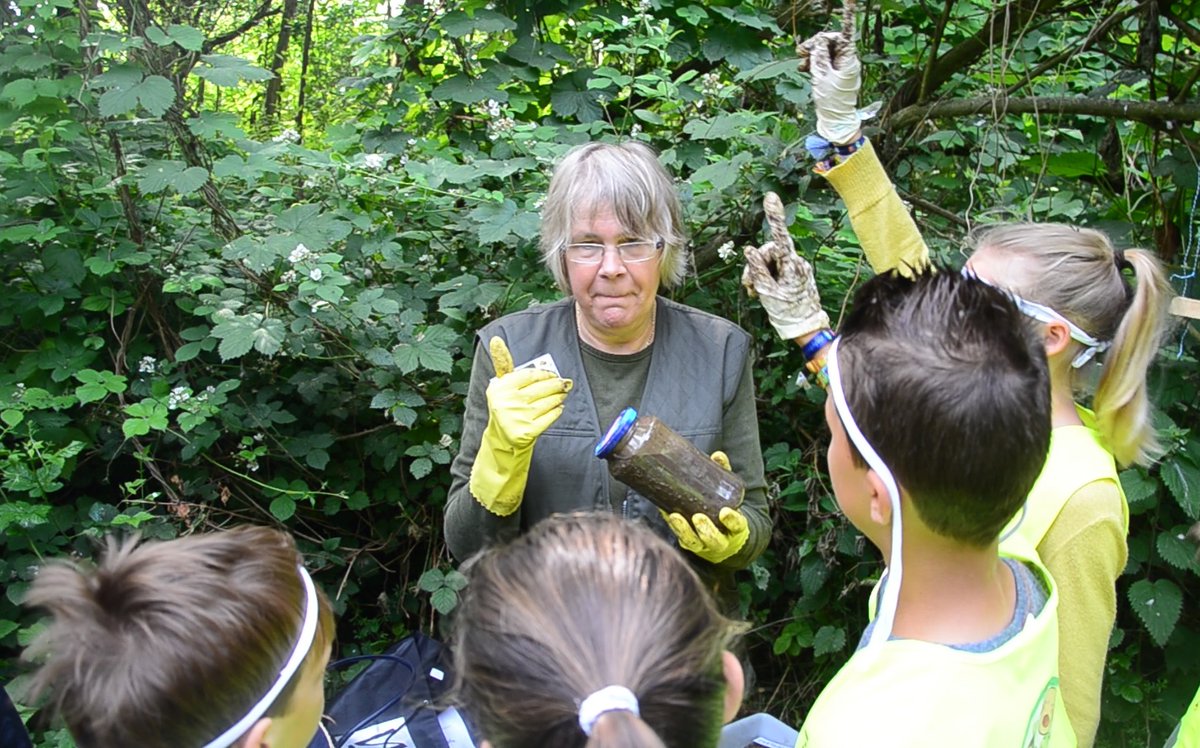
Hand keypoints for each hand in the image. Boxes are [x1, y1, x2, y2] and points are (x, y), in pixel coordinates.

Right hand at [483, 337, 571, 451]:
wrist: (503, 437)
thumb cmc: (507, 405)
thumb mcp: (502, 385)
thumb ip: (503, 362)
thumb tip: (496, 339)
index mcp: (500, 388)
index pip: (530, 375)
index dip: (545, 374)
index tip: (553, 375)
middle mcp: (507, 403)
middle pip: (542, 388)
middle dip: (556, 385)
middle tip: (564, 383)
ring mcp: (517, 418)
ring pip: (548, 402)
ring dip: (559, 397)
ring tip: (561, 394)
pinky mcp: (527, 432)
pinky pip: (550, 416)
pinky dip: (557, 411)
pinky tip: (557, 407)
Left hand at [664, 451, 749, 563]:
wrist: (724, 537)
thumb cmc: (725, 511)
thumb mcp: (728, 495)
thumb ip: (725, 476)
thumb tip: (717, 455)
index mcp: (736, 528)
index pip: (737, 525)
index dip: (732, 520)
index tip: (725, 512)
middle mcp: (721, 540)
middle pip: (714, 539)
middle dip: (706, 529)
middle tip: (698, 516)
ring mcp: (704, 546)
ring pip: (694, 542)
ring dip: (683, 530)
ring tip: (675, 516)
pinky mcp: (690, 544)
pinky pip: (680, 538)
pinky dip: (673, 526)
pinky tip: (665, 513)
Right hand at [741, 193, 829, 339]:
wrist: (805, 328)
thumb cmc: (787, 312)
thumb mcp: (767, 292)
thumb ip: (757, 269)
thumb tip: (750, 250)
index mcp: (792, 265)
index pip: (780, 237)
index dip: (774, 217)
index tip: (770, 197)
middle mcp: (796, 262)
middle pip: (768, 252)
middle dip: (755, 266)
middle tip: (748, 286)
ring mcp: (796, 268)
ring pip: (769, 262)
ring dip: (758, 275)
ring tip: (755, 293)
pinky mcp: (794, 274)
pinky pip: (776, 269)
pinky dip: (766, 279)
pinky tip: (762, 292)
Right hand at [796, 5, 861, 145]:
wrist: (835, 122)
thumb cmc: (831, 102)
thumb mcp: (821, 77)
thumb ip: (819, 55)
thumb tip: (820, 40)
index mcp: (848, 58)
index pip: (847, 30)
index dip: (848, 12)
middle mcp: (847, 59)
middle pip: (831, 40)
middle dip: (815, 43)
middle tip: (799, 51)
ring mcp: (841, 66)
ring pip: (826, 50)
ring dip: (812, 53)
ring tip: (800, 62)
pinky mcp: (835, 73)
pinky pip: (824, 60)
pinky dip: (813, 62)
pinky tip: (804, 67)